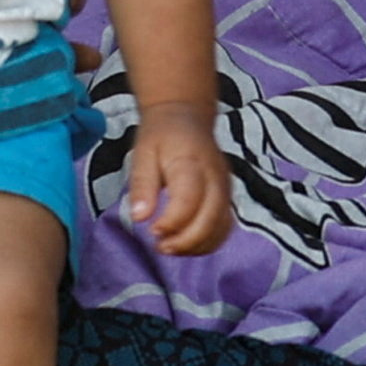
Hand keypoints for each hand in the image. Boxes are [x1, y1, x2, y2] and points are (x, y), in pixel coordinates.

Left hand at [121, 103, 236, 258]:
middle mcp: (215, 177)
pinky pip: (224, 227)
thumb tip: (139, 217)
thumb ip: (142, 185)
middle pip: (210, 218)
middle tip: (160, 247)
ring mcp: (225, 188)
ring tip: (170, 248)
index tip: (152, 230)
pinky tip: (186, 245)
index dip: (172, 222)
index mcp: (192, 162)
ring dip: (196, 246)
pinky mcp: (227, 198)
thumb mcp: (143, 154)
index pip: (190, 199)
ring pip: (220, 227)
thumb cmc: (161, 136)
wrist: (187, 117)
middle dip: (186, 241)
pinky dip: (207, 243)